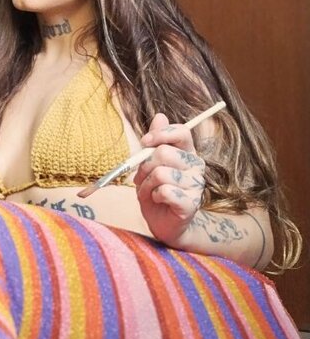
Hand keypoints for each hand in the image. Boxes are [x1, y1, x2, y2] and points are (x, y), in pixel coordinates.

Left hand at [133, 112, 205, 247]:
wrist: (164, 223)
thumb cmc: (156, 191)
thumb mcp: (150, 164)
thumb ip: (154, 142)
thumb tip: (160, 116)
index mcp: (188, 152)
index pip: (182, 132)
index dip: (160, 134)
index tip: (145, 142)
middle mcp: (196, 166)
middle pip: (164, 152)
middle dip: (145, 166)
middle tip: (142, 178)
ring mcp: (196, 185)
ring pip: (160, 173)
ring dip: (146, 184)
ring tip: (149, 192)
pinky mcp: (190, 203)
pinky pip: (163, 191)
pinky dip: (153, 197)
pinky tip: (158, 201)